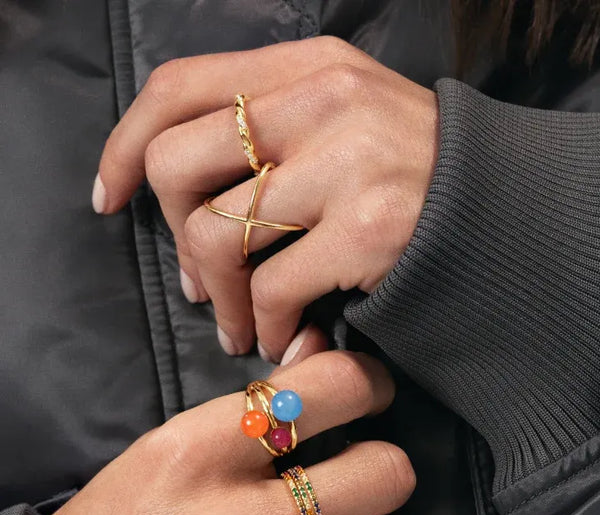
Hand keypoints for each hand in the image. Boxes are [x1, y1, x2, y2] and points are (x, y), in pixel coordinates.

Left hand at [94, 36, 437, 361]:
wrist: (502, 214)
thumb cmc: (409, 175)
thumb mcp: (341, 122)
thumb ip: (265, 140)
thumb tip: (189, 217)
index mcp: (305, 69)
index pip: (179, 86)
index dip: (126, 144)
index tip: (111, 196)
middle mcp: (321, 102)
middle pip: (178, 164)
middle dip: (175, 238)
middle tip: (198, 282)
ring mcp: (345, 163)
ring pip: (218, 234)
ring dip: (218, 297)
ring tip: (240, 325)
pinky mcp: (366, 229)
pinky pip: (273, 288)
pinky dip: (269, 325)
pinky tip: (287, 337)